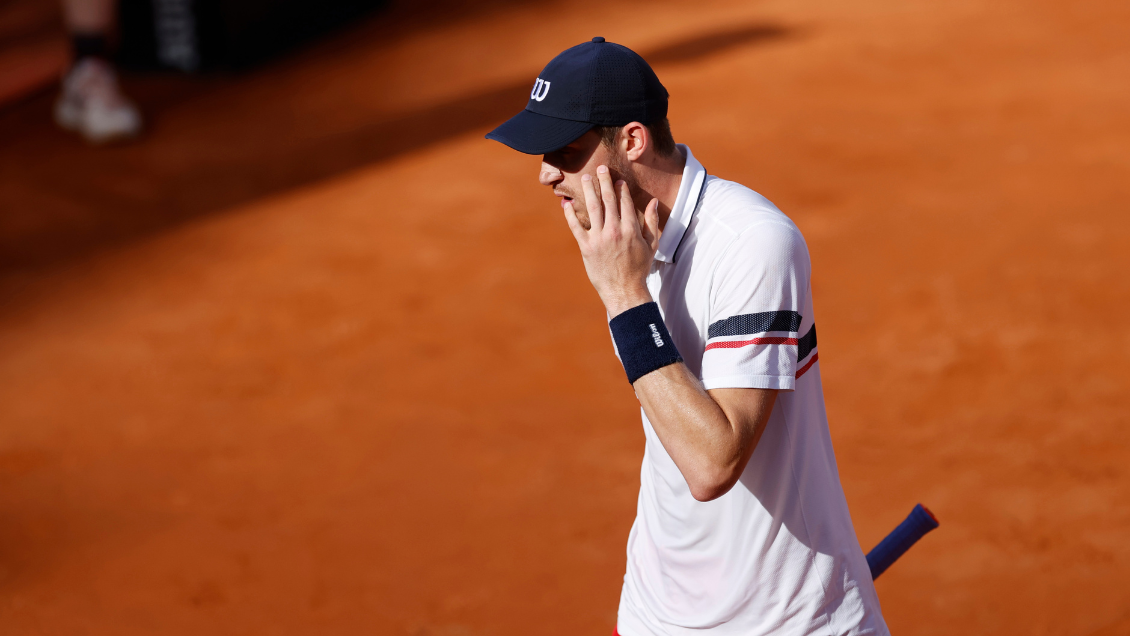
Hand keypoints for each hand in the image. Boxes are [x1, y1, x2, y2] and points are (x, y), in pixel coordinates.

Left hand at [563, 165, 660, 316]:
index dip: (620, 189)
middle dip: (604, 182)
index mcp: (630, 229)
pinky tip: (566, 204)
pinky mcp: (586, 247)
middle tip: (600, 169)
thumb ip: (652, 222)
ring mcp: (599, 238)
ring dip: (588, 191)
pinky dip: (570, 215)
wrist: (624, 290)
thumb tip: (654, 202)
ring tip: (584, 178)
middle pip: (607, 200)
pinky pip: (576, 227)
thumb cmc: (639, 268)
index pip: (624, 202)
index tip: (617, 179)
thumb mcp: (652, 245)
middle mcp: (614, 231)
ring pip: (592, 208)